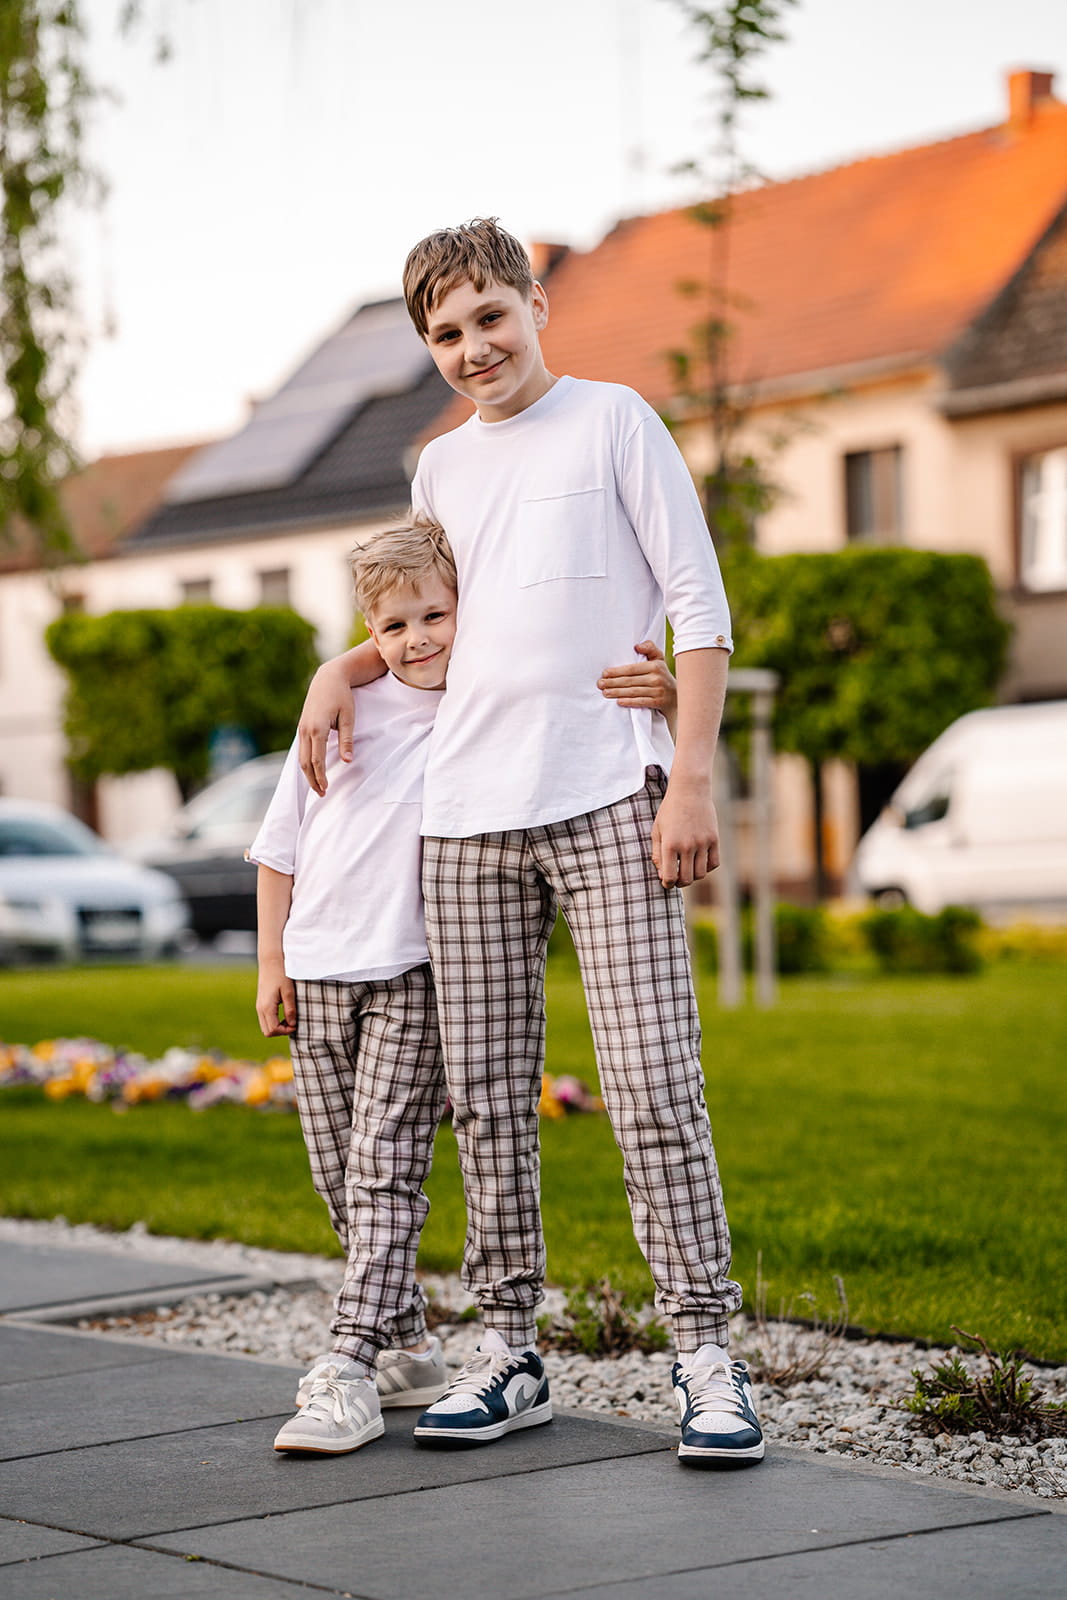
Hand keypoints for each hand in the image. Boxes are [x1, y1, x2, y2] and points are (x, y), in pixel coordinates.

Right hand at [256, 966, 296, 1036]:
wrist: (270, 961)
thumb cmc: (281, 974)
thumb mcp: (289, 992)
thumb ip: (290, 1009)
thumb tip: (292, 1024)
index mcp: (267, 1007)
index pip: (273, 1029)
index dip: (286, 1031)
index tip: (296, 1024)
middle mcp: (260, 1008)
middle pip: (267, 1032)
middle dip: (281, 1031)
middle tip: (293, 1023)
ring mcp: (259, 1006)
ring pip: (265, 1026)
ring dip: (277, 1027)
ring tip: (289, 1018)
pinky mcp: (261, 1003)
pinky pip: (265, 1019)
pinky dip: (274, 1021)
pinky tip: (284, 1013)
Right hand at [298, 662, 353, 796]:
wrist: (328, 678)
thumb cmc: (341, 697)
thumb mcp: (348, 717)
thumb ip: (347, 740)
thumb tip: (348, 761)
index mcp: (317, 729)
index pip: (317, 760)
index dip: (321, 777)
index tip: (327, 789)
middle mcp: (305, 730)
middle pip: (305, 762)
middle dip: (313, 780)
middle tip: (322, 794)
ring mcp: (301, 729)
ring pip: (301, 757)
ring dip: (308, 774)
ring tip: (318, 786)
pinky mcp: (302, 727)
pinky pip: (301, 750)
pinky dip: (306, 763)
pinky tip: (313, 770)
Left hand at [598, 641, 676, 714]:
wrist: (677, 695)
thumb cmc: (662, 674)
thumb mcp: (659, 659)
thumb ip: (649, 648)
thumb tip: (637, 646)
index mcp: (655, 666)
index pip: (632, 669)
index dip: (617, 671)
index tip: (604, 673)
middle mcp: (656, 678)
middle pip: (630, 681)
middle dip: (613, 683)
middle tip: (600, 684)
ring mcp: (658, 691)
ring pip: (633, 692)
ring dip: (617, 692)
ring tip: (605, 693)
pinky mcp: (658, 702)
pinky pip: (641, 702)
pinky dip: (629, 702)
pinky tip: (619, 701)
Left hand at [650, 776, 718, 887]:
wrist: (690, 791)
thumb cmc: (669, 811)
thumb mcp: (657, 831)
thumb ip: (657, 855)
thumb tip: (663, 876)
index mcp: (670, 844)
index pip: (670, 877)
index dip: (667, 883)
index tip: (666, 882)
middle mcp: (687, 846)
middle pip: (687, 879)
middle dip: (680, 883)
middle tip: (677, 878)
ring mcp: (702, 843)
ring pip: (701, 874)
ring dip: (693, 876)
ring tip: (687, 869)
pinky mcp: (714, 839)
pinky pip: (714, 863)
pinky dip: (707, 867)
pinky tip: (699, 861)